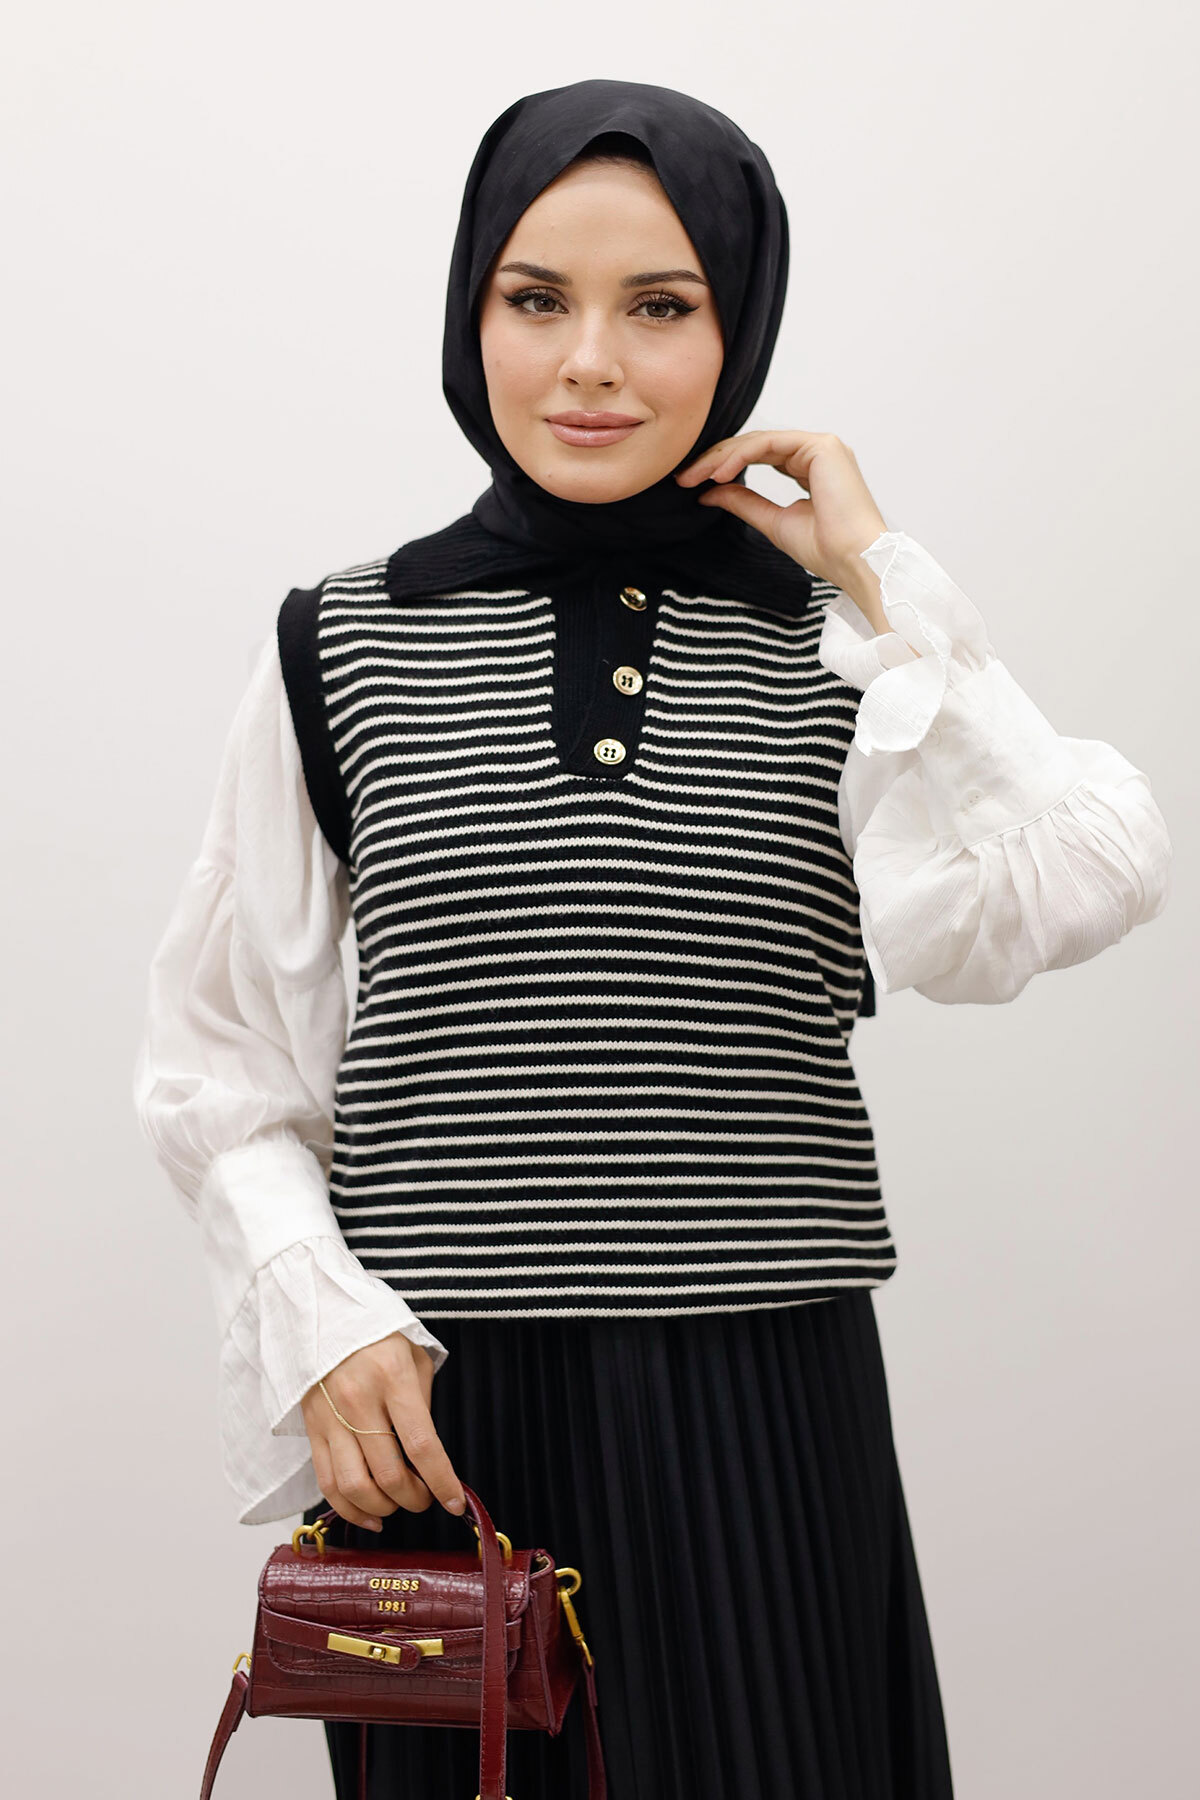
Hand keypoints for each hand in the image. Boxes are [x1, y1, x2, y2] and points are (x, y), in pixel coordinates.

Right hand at [300, 1331, 466, 1531]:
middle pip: (389, 1474)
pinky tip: (370, 1514)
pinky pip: (327, 1483)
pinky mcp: (311, 1430)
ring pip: (354, 1487)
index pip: (421, 1445)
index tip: (455, 1501)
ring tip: (398, 1504)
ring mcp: (330, 1418)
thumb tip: (425, 1455)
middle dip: (415, 1499)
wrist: (324, 1314)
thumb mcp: (414, 1356)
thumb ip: (422, 1403)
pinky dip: (349, 1509)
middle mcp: (359, 1401)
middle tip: (427, 1498)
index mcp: (392, 1378)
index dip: (441, 1481)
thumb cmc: (377, 1333)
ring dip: (383, 1508)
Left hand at [676, 430, 888, 597]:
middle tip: (684, 477)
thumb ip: (744, 502)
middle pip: (755, 445)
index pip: (759, 456)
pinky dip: (740, 455)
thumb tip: (709, 491)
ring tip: (694, 476)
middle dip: (716, 459)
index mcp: (810, 468)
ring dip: (721, 457)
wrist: (855, 560)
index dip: (723, 466)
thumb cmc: (826, 550)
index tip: (691, 484)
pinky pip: (769, 443)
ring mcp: (822, 446)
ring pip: (759, 441)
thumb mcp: (772, 522)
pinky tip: (718, 473)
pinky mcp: (822, 446)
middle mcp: (817, 452)